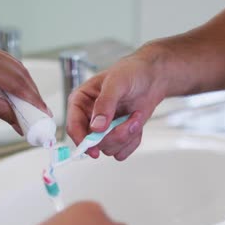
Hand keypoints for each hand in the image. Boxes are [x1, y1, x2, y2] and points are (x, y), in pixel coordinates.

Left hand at [0, 40, 49, 133]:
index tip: (43, 113)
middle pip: (19, 73)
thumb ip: (1, 110)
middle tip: (41, 112)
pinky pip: (3, 66)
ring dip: (24, 87)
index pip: (17, 81)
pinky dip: (12, 80)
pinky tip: (17, 94)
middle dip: (31, 94)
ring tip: (32, 106)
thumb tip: (20, 122)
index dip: (33, 99)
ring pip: (13, 68)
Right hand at [66, 46, 179, 160]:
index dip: (81, 140)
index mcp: (80, 101)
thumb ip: (105, 104)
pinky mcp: (116, 136)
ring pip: (108, 148)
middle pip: (92, 142)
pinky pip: (121, 152)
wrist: (151, 78)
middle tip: (129, 121)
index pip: (73, 126)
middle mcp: (88, 118)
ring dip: (126, 135)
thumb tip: (96, 127)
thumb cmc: (131, 72)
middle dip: (114, 135)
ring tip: (135, 116)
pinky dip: (132, 141)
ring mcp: (102, 129)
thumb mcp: (116, 82)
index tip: (94, 150)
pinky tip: (136, 123)